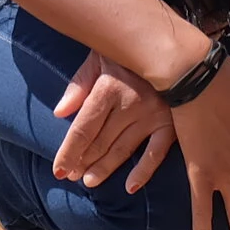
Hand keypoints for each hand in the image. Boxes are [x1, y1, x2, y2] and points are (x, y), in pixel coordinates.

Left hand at [51, 52, 176, 191]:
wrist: (172, 43)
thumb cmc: (129, 50)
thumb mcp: (100, 57)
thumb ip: (79, 84)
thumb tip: (60, 113)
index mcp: (109, 87)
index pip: (83, 128)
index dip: (68, 151)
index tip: (58, 170)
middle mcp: (130, 104)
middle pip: (100, 142)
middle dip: (82, 161)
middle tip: (71, 176)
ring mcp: (152, 115)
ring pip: (123, 150)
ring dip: (104, 168)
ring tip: (89, 181)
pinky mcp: (172, 123)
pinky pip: (156, 152)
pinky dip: (144, 171)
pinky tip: (130, 187)